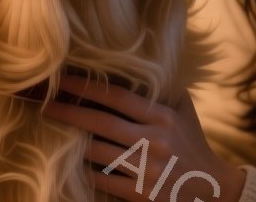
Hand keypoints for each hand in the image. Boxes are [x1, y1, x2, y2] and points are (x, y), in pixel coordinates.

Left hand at [44, 74, 247, 201]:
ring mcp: (147, 169)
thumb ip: (161, 91)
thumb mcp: (183, 112)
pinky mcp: (140, 193)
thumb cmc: (192, 144)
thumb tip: (131, 65)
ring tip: (50, 131)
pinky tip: (68, 163)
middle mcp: (155, 140)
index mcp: (163, 117)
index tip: (62, 80)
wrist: (211, 189)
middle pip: (101, 123)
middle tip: (44, 104)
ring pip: (98, 152)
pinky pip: (103, 180)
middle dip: (69, 112)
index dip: (88, 87)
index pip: (118, 97)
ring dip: (72, 142)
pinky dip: (84, 171)